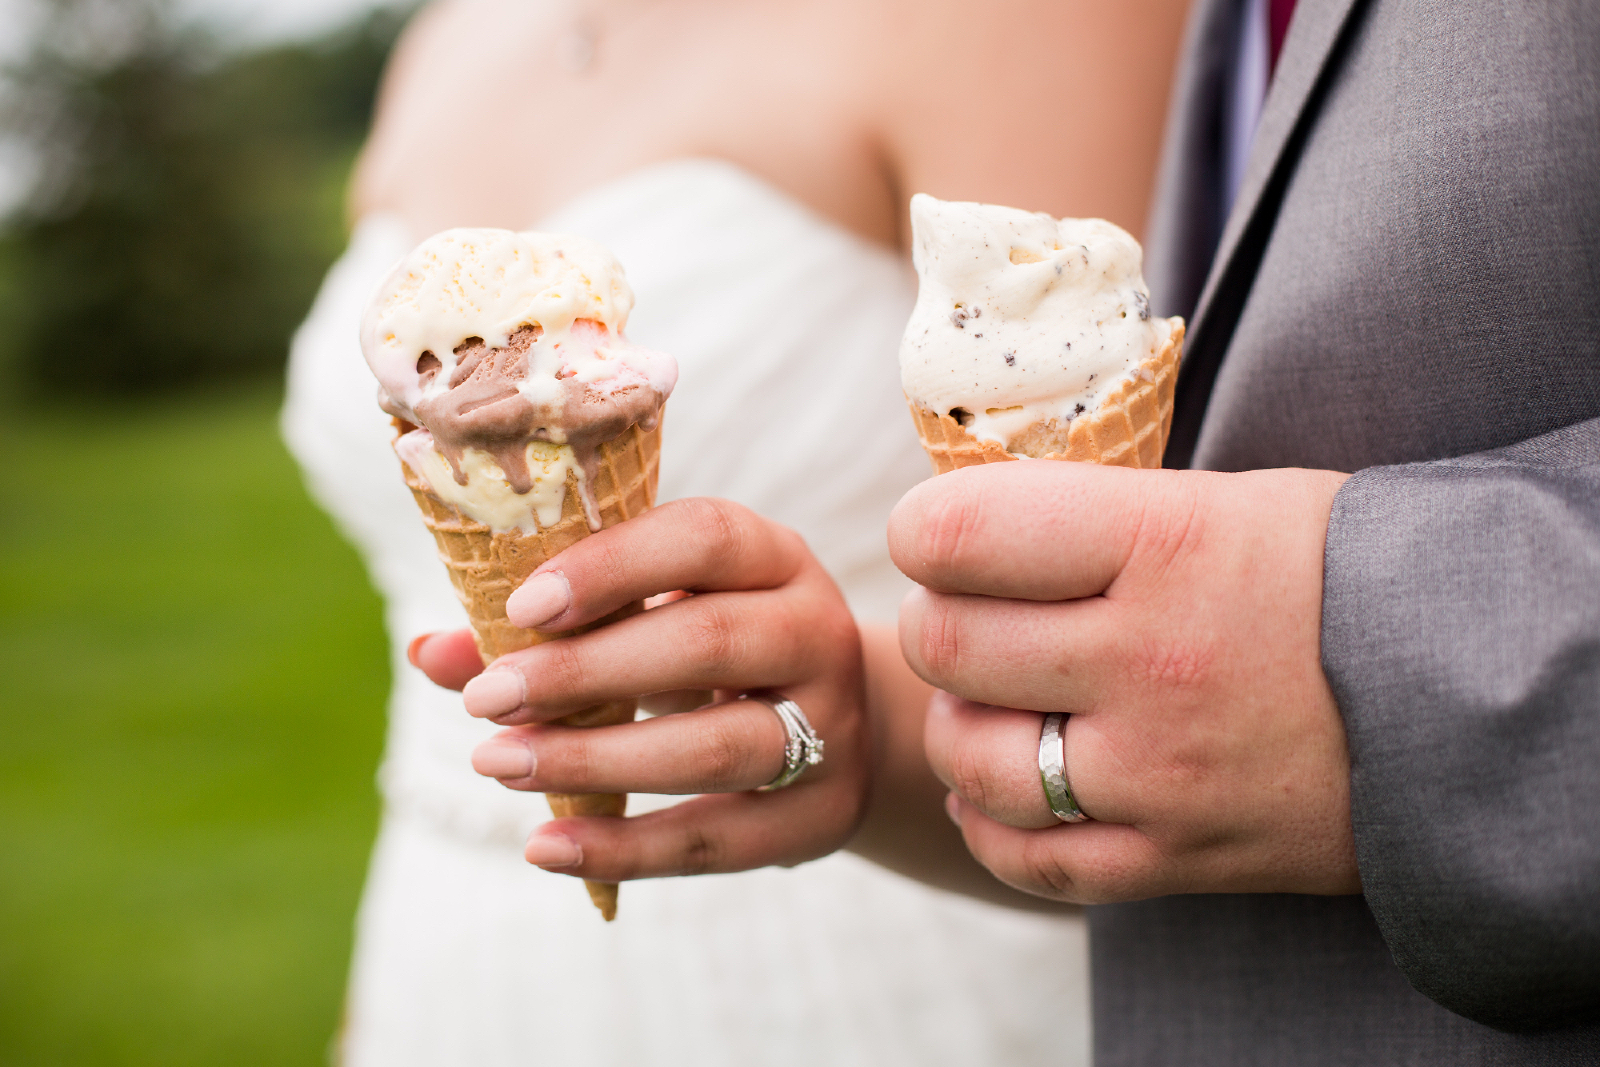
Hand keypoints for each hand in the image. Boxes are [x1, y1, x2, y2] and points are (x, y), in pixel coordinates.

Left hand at [409, 498, 869, 880]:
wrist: (836, 728)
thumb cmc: (710, 654)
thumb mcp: (652, 616)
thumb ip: (549, 627)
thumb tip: (429, 652)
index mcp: (773, 555)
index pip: (704, 538)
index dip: (613, 567)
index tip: (522, 607)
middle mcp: (816, 629)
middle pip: (708, 642)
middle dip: (585, 673)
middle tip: (487, 701)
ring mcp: (833, 725)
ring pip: (718, 746)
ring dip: (597, 760)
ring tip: (500, 764)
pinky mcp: (824, 814)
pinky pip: (718, 840)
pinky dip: (626, 848)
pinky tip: (546, 847)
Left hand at [889, 461, 1359, 903]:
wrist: (1472, 694)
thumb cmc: (1339, 574)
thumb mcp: (1223, 503)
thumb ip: (1093, 513)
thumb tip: (968, 515)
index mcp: (1162, 546)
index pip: (958, 532)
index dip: (925, 531)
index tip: (939, 538)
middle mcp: (1150, 662)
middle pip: (947, 646)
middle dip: (938, 625)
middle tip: (971, 618)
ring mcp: (1160, 773)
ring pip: (972, 758)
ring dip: (963, 726)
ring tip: (999, 704)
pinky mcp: (1176, 857)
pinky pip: (1026, 857)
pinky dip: (994, 822)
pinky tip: (1008, 788)